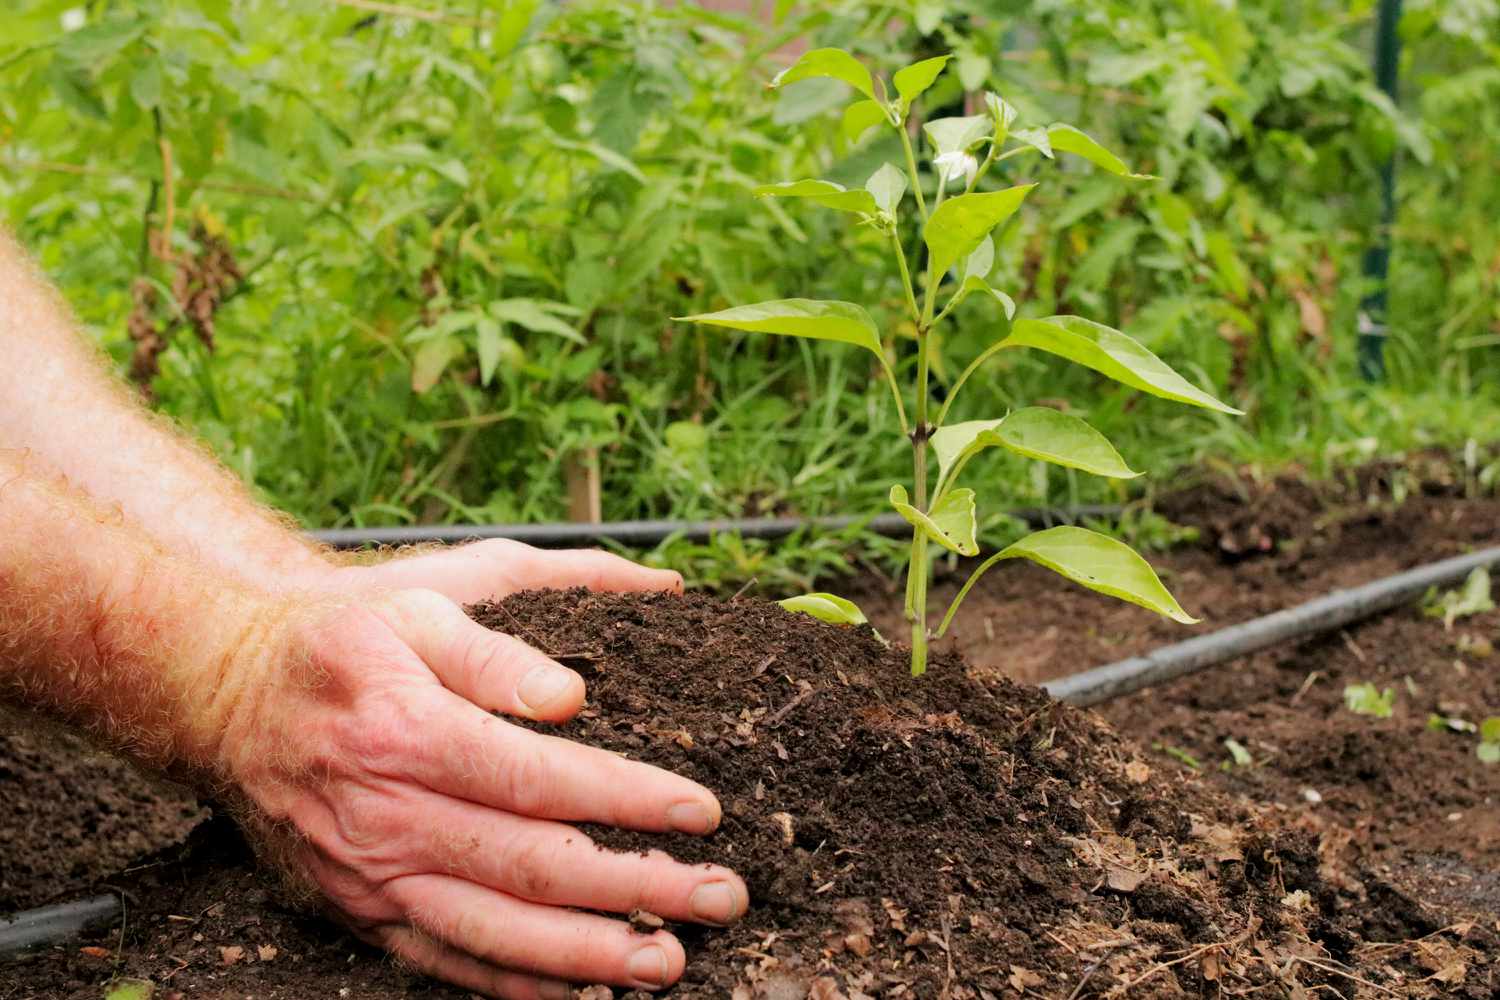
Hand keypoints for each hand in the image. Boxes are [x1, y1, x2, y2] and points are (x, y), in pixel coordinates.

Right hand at [218, 543, 745, 997]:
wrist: (227, 694)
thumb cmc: (343, 637)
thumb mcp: (418, 602)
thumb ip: (498, 647)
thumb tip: (572, 695)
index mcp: (407, 729)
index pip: (538, 778)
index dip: (627, 798)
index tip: (703, 811)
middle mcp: (386, 814)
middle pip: (532, 865)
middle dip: (637, 886)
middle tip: (722, 894)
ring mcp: (371, 873)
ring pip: (495, 929)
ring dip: (589, 953)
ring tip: (670, 961)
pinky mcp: (360, 909)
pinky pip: (445, 959)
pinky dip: (516, 984)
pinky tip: (583, 990)